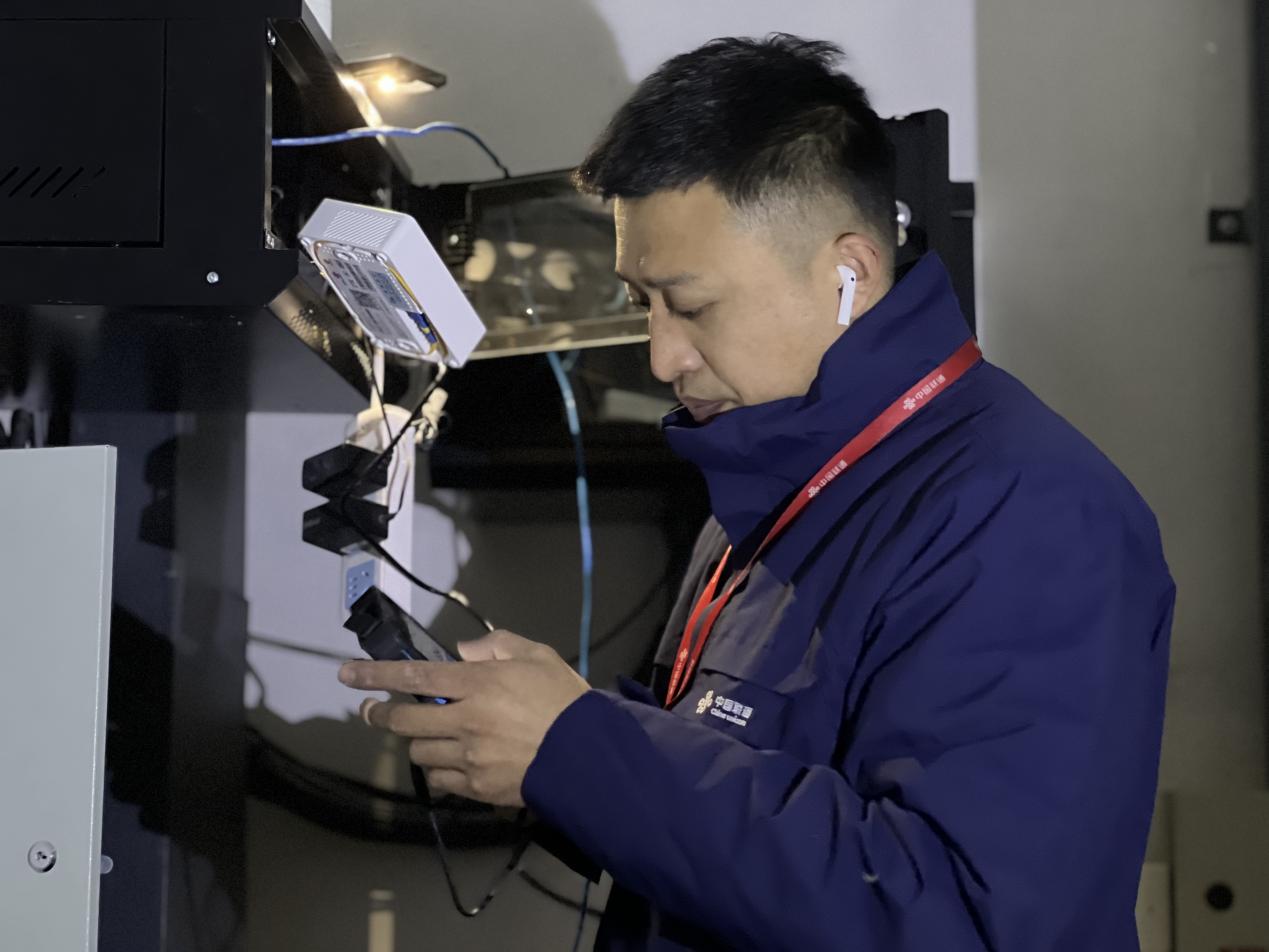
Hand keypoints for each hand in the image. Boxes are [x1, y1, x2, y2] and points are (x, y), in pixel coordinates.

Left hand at [338, 631, 589, 806]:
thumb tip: (461, 653)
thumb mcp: (536, 655)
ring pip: (419, 753)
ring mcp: (469, 758)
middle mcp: (465, 722)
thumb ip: (495, 646)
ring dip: (415, 742)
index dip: (375, 675)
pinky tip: (450, 761)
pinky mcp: (478, 787)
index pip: (414, 677)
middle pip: (404, 721)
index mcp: (478, 685)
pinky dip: (439, 769)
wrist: (589, 755)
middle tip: (373, 710)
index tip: (347, 674)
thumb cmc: (564, 699)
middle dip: (380, 715)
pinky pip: (441, 780)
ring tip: (426, 736)